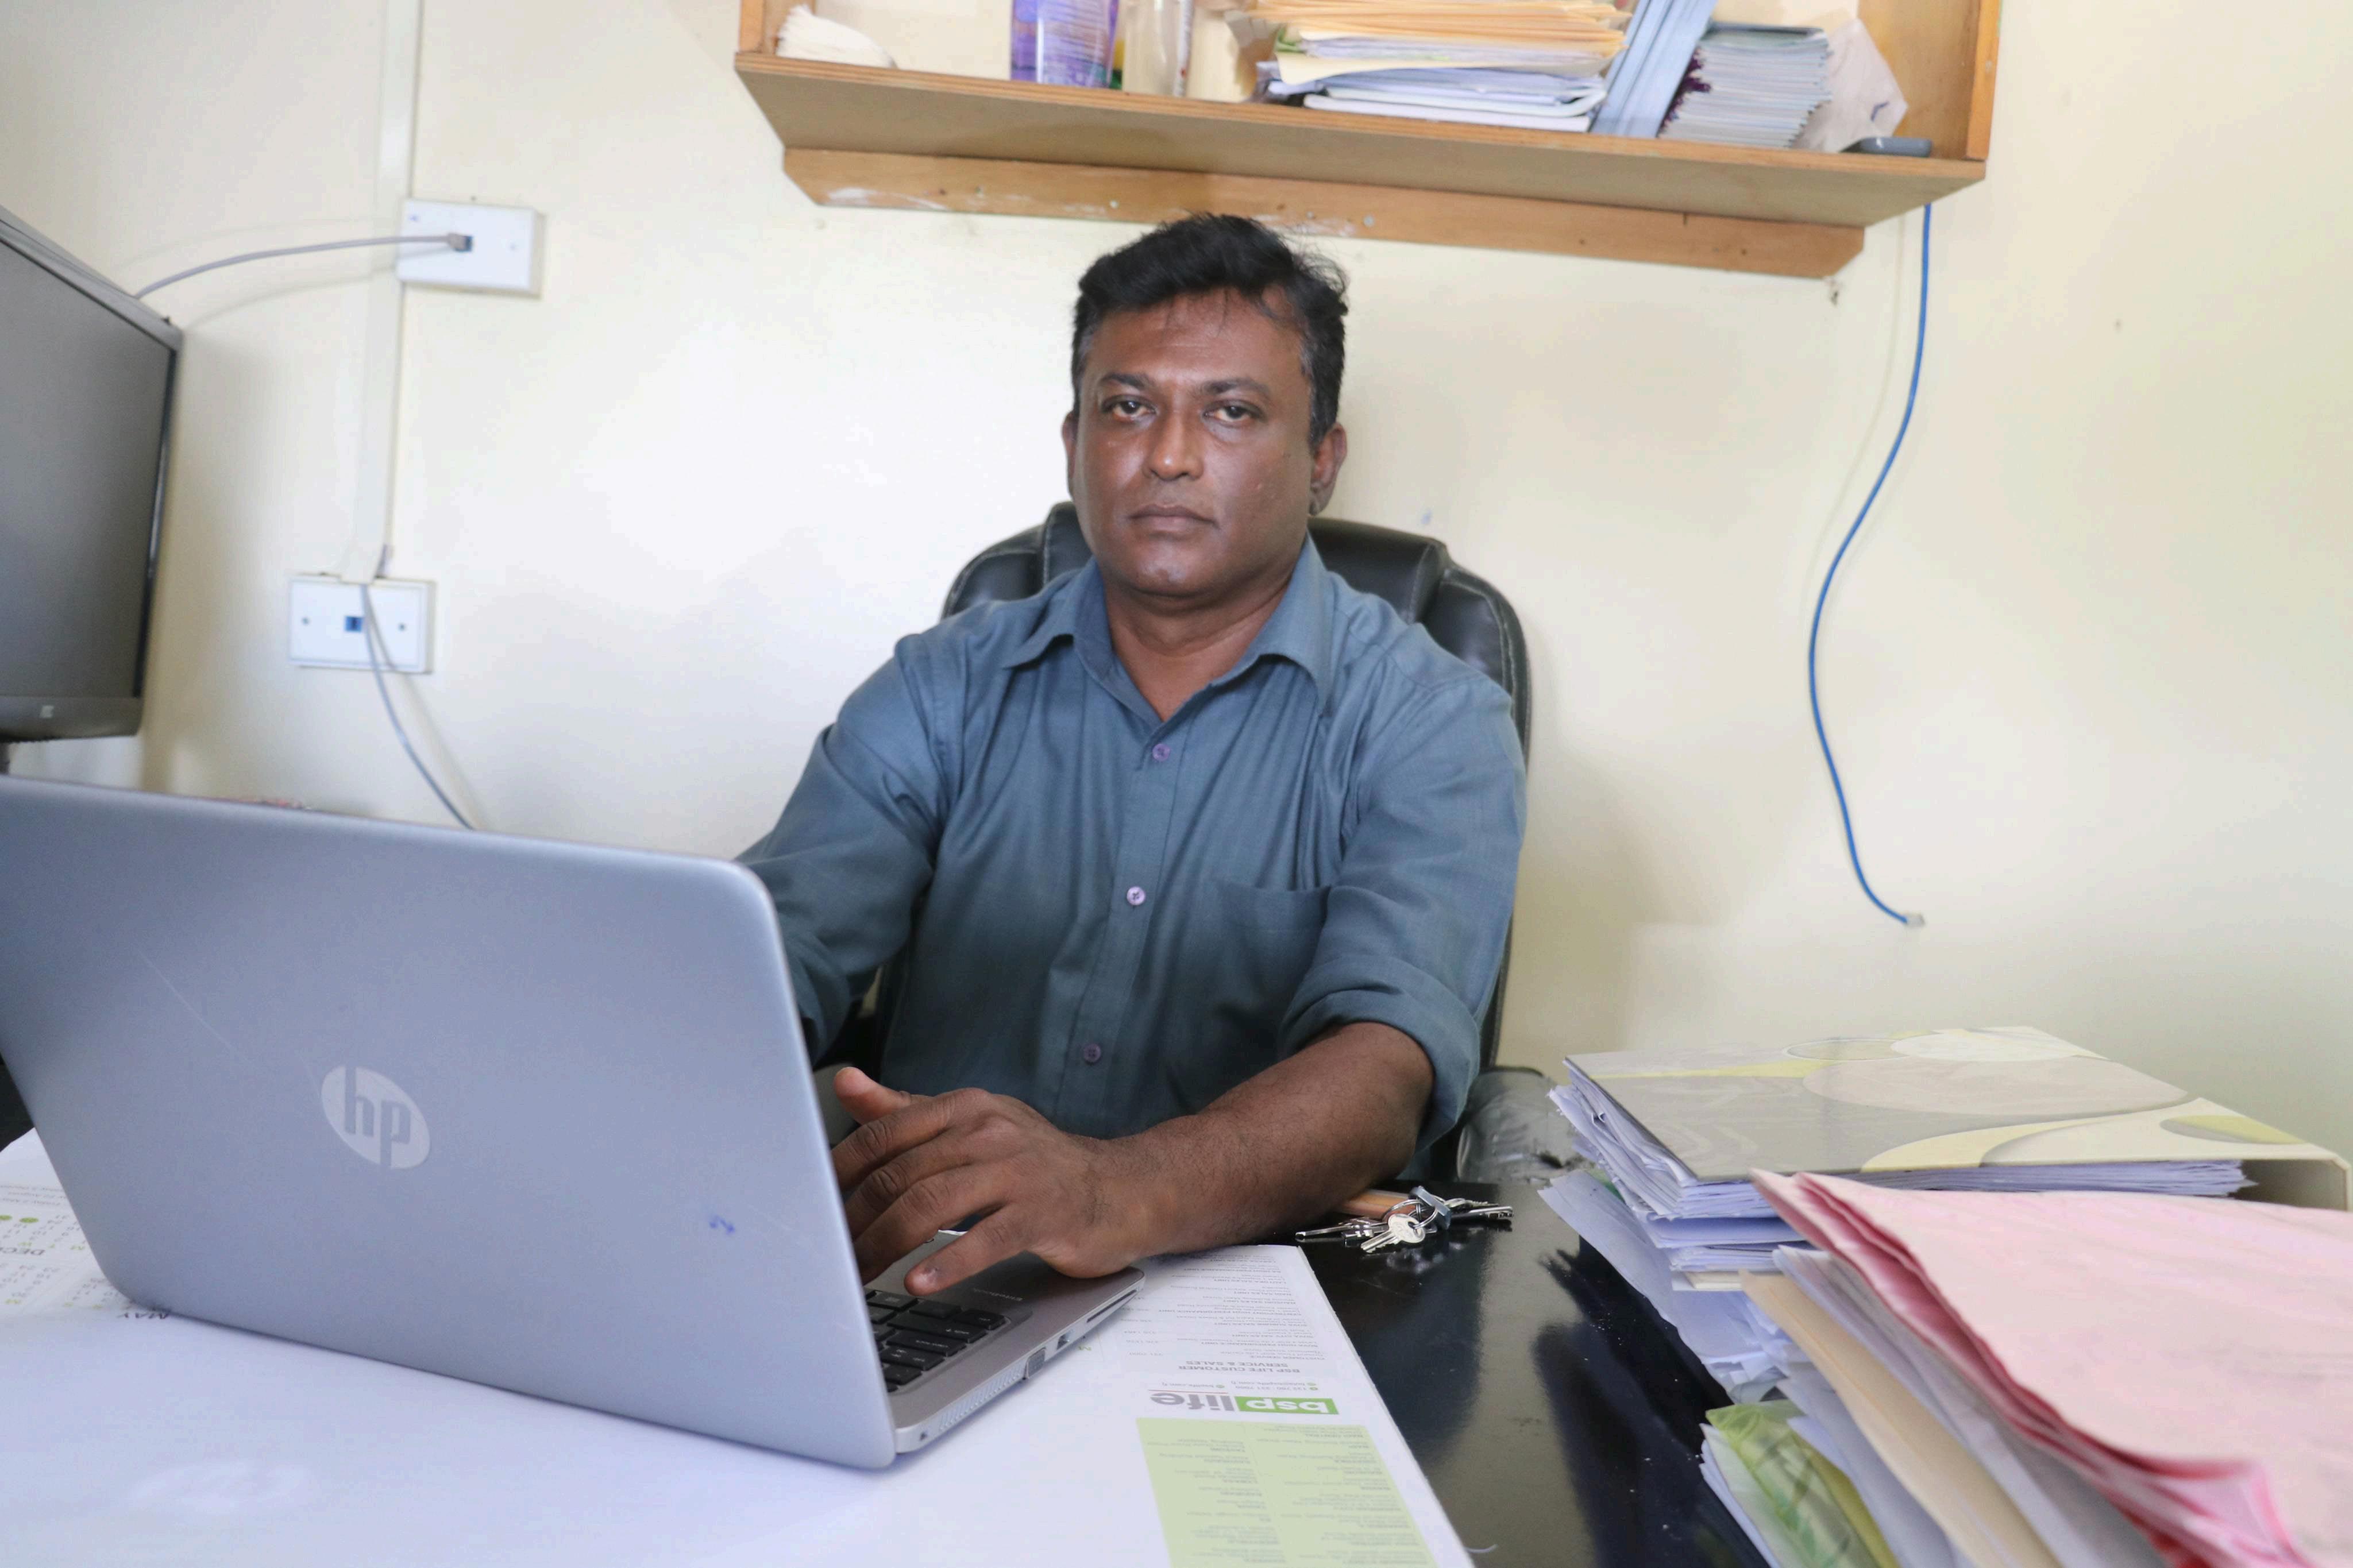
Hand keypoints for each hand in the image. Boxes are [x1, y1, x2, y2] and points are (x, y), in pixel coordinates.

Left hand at [830, 1068, 1152, 1293]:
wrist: (1121, 1189)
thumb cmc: (1035, 1164)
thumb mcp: (972, 1126)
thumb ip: (907, 1111)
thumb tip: (846, 1082)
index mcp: (965, 1107)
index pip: (885, 1133)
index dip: (840, 1171)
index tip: (810, 1206)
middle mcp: (990, 1131)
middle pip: (902, 1173)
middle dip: (855, 1219)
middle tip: (826, 1255)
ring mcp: (1019, 1171)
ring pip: (933, 1203)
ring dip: (885, 1244)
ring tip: (857, 1273)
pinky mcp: (1044, 1213)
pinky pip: (986, 1238)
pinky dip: (947, 1262)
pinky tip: (918, 1282)